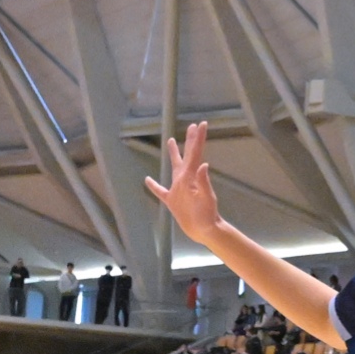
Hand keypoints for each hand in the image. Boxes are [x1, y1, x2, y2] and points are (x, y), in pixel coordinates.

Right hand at [144, 122, 224, 247]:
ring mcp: (178, 189)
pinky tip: (148, 180)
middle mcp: (184, 179)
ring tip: (171, 141)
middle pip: (187, 155)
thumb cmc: (206, 215)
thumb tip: (204, 164)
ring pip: (174, 167)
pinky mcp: (172, 201)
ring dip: (173, 154)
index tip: (201, 124)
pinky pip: (160, 191)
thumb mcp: (206, 199)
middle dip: (190, 141)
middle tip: (191, 126)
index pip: (194, 153)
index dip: (197, 139)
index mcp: (191, 177)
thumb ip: (203, 182)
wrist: (204, 230)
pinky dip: (154, 186)